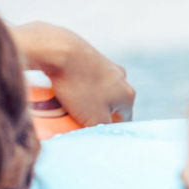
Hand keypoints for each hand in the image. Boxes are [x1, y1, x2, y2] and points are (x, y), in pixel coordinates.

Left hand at [18, 23, 133, 125]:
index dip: (107, 132)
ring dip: (85, 102)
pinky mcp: (88, 56)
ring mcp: (106, 65)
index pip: (123, 122)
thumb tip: (102, 135)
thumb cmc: (78, 88)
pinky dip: (75, 87)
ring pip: (96, 92)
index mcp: (128, 95)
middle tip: (77, 124)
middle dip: (96, 116)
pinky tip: (61, 91)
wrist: (59, 51)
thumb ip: (103, 129)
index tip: (90, 136)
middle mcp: (121, 78)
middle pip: (110, 106)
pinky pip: (83, 79)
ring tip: (66, 109)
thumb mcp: (93, 118)